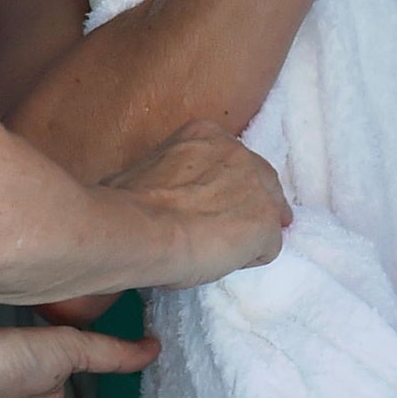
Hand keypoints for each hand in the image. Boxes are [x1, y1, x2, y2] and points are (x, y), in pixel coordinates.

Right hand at [101, 119, 290, 287]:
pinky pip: (268, 246)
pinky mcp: (266, 223)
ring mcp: (256, 186)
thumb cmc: (128, 202)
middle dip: (247, 202)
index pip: (228, 158)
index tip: (211, 203)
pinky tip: (227, 263)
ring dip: (250, 230)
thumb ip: (162, 173)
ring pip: (268, 212)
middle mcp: (238, 152)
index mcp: (205, 134)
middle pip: (259, 179)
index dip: (224, 184)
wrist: (142, 229)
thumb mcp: (142, 169)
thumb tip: (148, 192)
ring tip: (225, 251)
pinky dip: (252, 257)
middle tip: (227, 228)